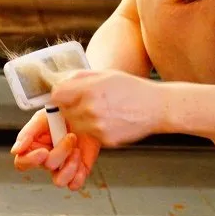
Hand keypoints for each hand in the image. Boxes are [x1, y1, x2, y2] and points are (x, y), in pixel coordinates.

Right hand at [11, 109, 100, 190]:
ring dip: (70, 164)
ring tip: (76, 149)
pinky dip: (78, 174)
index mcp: (34, 147)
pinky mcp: (77, 172)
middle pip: (46, 166)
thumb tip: (16, 150)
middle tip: (70, 136)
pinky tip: (80, 158)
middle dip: (60, 152)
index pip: (22, 162)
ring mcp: (61, 167)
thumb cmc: (65, 114)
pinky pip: (74, 184)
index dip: (31, 160)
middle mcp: (46, 159)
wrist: (89, 114)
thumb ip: (28, 133)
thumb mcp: (43, 117)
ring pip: (59, 180)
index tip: (43, 151)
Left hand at [50, 70, 165, 146]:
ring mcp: (98, 126)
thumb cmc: (132, 89)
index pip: (57, 95)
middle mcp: (91, 109)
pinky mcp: (105, 140)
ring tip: (99, 112)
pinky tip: (108, 121)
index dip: (60, 95)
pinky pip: (89, 135)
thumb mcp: (105, 75)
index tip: (65, 95)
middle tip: (86, 103)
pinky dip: (94, 130)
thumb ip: (79, 77)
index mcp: (90, 89)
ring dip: (81, 120)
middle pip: (64, 111)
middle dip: (70, 107)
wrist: (157, 107)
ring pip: (75, 125)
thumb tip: (59, 82)